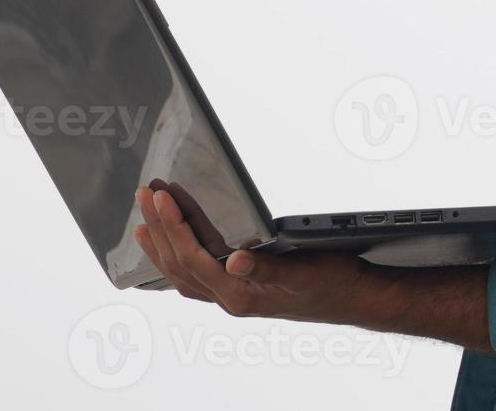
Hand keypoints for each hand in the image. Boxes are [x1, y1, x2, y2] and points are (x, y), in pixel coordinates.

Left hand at [132, 185, 381, 323]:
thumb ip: (267, 269)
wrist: (353, 298)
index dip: (173, 227)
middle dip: (158, 229)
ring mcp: (232, 296)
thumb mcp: (303, 272)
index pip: (192, 258)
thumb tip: (235, 261)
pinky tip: (172, 249)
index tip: (162, 198)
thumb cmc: (332, 284)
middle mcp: (230, 299)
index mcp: (240, 295)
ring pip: (182, 274)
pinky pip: (195, 278)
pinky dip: (177, 260)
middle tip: (144, 196)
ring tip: (143, 220)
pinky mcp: (239, 290)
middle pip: (178, 265)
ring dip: (160, 245)